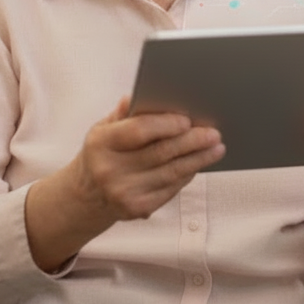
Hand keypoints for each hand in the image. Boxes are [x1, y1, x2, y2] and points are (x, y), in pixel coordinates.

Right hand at [73, 97, 225, 224]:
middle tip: (214, 133)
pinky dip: (187, 174)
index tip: (187, 119)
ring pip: (171, 172)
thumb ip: (126, 112)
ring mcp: (125, 192)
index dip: (166, 124)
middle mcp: (111, 170)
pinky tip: (199, 163)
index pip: (139, 131)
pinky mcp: (138, 209)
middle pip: (161, 153)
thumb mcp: (104, 127)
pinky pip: (171, 188)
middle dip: (192, 142)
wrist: (86, 196)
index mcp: (102, 143)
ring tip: (217, 147)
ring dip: (198, 159)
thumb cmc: (102, 152)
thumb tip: (149, 94)